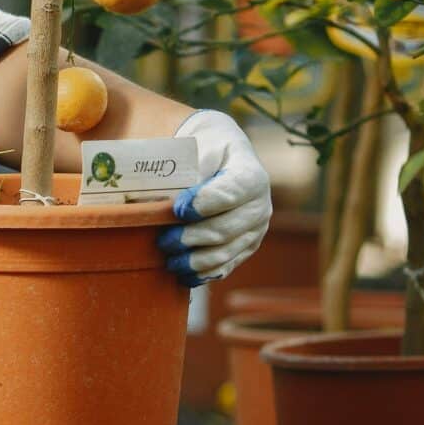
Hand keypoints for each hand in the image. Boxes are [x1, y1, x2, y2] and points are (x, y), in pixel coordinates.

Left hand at [158, 109, 271, 286]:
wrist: (220, 157)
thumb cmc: (203, 150)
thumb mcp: (197, 148)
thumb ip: (187, 172)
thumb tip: (164, 202)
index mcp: (250, 175)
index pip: (231, 193)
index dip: (204, 203)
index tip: (178, 209)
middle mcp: (260, 204)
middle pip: (225, 228)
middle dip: (192, 238)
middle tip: (163, 241)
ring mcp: (256, 228)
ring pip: (226, 251)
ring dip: (195, 260)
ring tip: (169, 260)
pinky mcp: (247, 246)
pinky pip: (228, 264)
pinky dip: (205, 273)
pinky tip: (184, 276)